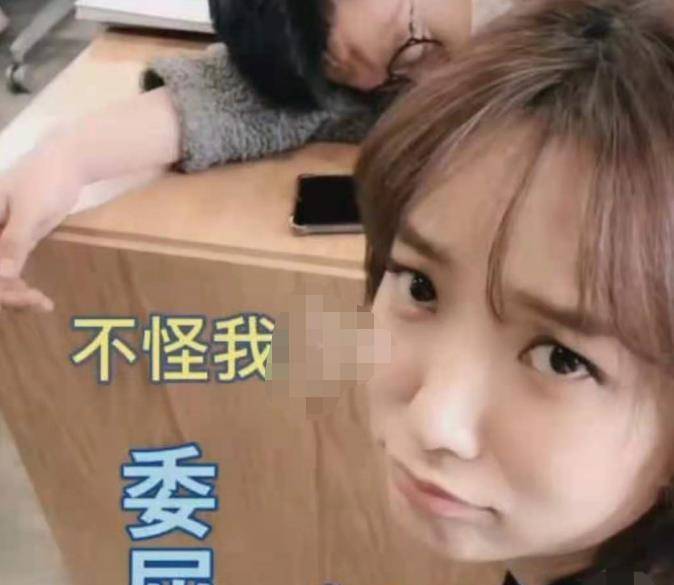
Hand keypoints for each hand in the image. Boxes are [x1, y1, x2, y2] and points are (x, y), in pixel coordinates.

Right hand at [0, 137, 84, 312]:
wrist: (68, 163)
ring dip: (15, 295)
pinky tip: (43, 301)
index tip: (17, 294)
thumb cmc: (44, 179)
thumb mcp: (29, 211)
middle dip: (6, 293)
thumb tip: (1, 275)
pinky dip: (23, 287)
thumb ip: (13, 242)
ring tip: (43, 304)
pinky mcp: (16, 243)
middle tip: (37, 300)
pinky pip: (11, 271)